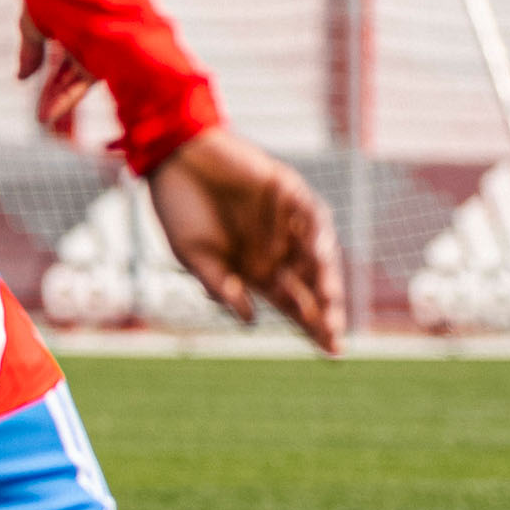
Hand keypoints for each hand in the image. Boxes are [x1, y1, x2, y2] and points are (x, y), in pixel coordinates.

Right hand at [18, 16, 99, 138]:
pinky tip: (50, 114)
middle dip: (54, 98)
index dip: (49, 85)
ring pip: (76, 83)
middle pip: (70, 78)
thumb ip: (30, 53)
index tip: (38, 98)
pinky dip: (66, 100)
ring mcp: (97, 50)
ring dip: (59, 103)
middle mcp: (88, 43)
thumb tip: (21, 78)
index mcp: (73, 31)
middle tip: (41, 119)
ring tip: (42, 121)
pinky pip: (83, 85)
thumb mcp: (33, 25)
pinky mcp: (103, 56)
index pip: (62, 67)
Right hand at [144, 125, 346, 354]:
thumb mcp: (193, 256)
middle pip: (312, 286)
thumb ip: (219, 286)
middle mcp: (278, 250)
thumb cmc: (179, 210)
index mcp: (256, 271)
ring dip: (325, 277)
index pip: (293, 306)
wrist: (175, 158)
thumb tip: (249, 320)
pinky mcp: (288, 191)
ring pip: (316, 254)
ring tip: (329, 300)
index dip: (313, 328)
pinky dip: (316, 233)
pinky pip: (311, 215)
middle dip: (326, 310)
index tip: (331, 352)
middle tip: (334, 333)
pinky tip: (318, 253)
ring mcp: (286, 222)